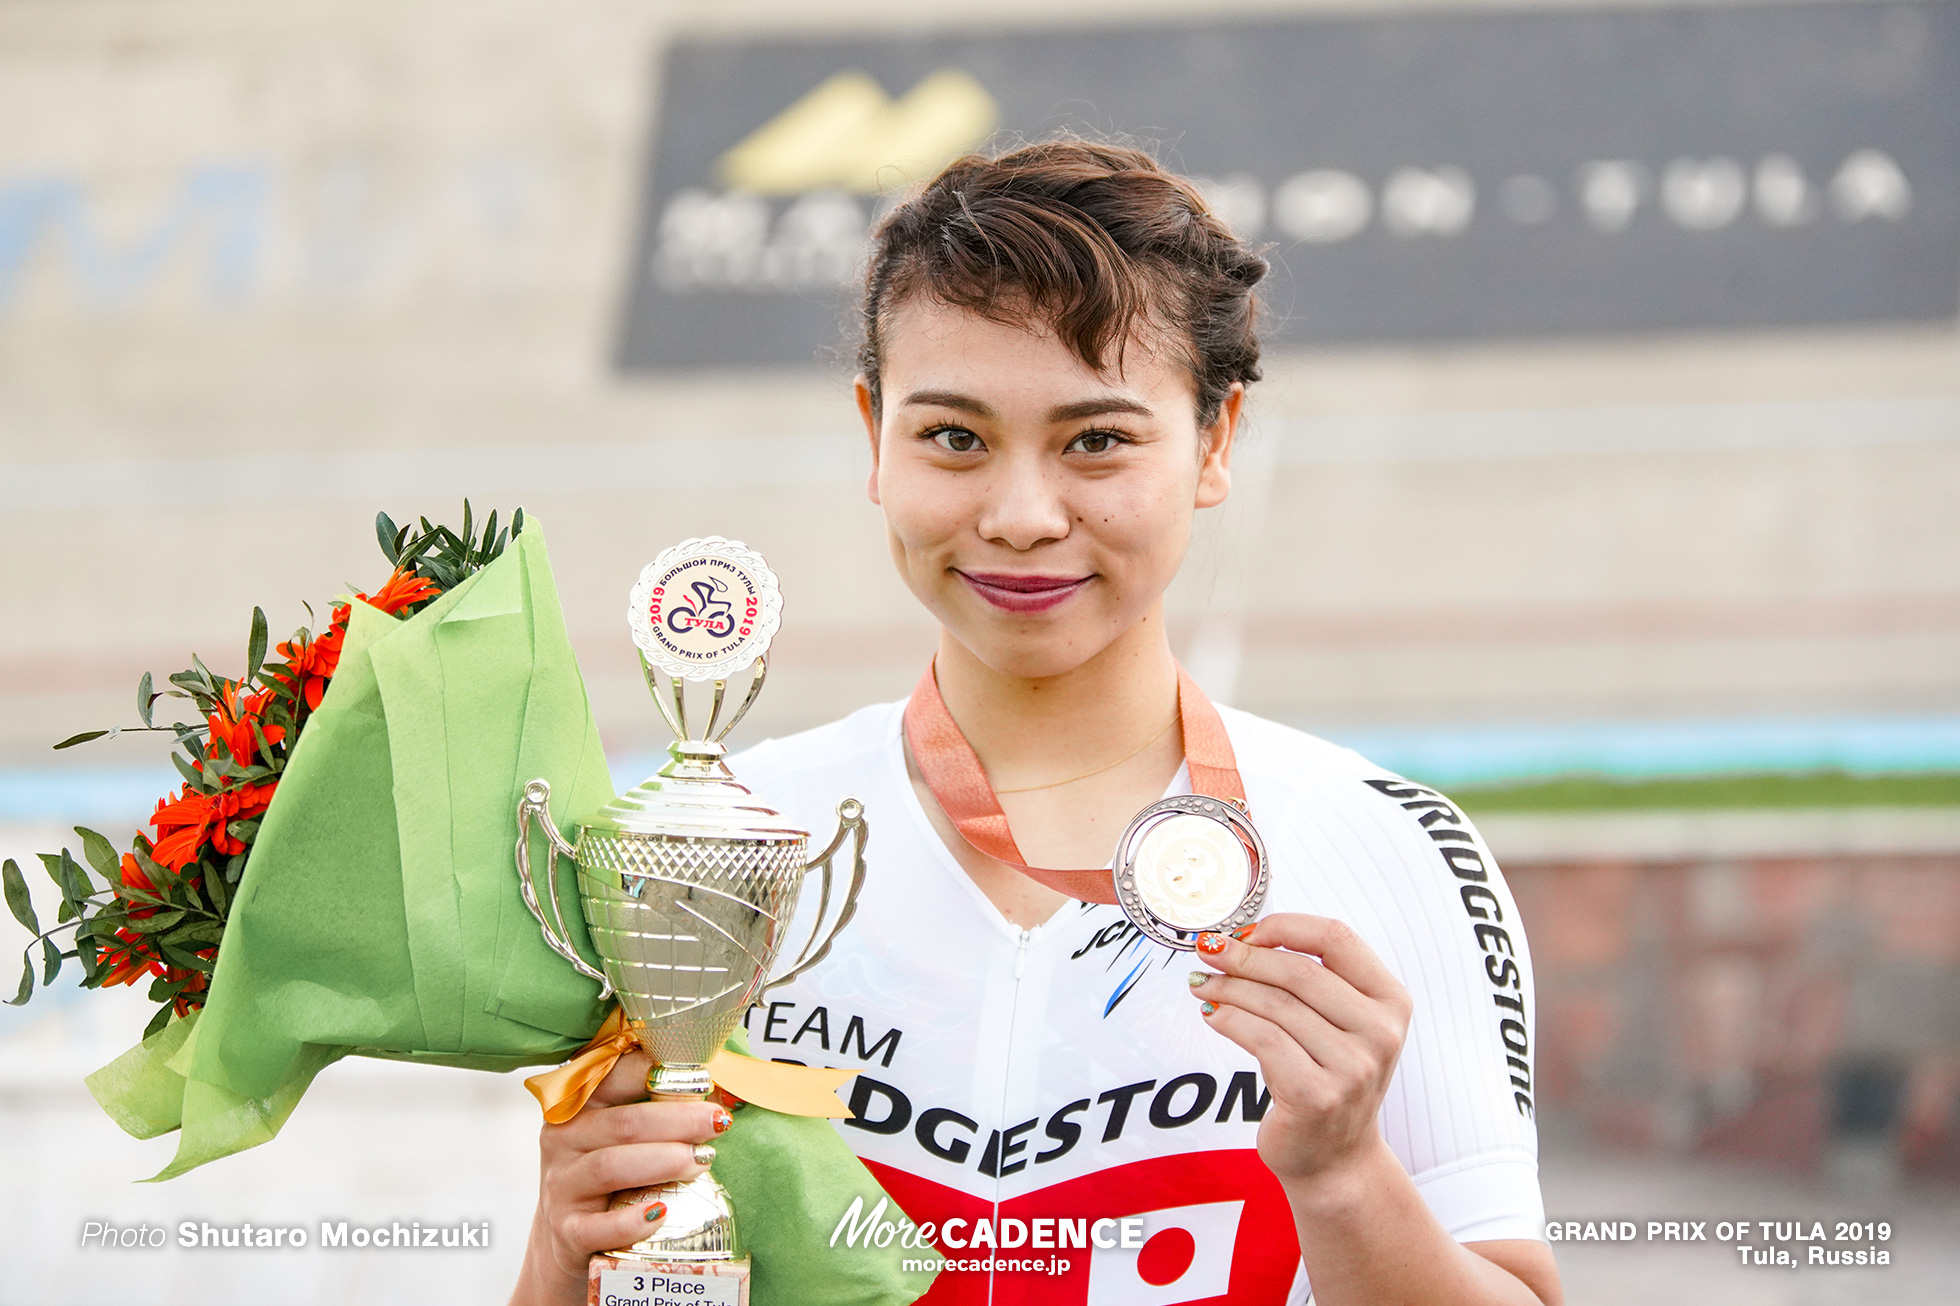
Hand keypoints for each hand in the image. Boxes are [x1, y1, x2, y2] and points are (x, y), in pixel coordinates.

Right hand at [509, 1049, 730, 1305]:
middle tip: (718, 1123)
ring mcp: (561, 1186)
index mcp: (577, 1106)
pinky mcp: (567, 1232)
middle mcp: (563, 1140)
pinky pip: (597, 1226)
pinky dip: (630, 1221)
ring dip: (663, 1162)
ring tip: (701, 1161)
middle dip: (678, 1120)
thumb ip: (653, 1110)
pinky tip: (661, 1212)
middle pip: (623, 1123)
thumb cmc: (606, 1174)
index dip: (661, 1075)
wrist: (564, 1239)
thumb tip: (714, 1101)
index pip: (614, 1077)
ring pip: (611, 1167)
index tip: (702, 1080)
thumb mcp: (617, 1135)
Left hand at [1189, 914, 1412, 1188]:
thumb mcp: (1339, 1024)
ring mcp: (1352, 1067)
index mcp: (1390, 1001)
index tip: (1247, 930)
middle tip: (1210, 951)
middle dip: (1244, 956)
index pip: (1337, 938)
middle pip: (1299, 971)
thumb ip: (1310, 979)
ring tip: (1203, 984)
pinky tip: (1213, 1015)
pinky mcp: (1317, 1096)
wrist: (1335, 1159)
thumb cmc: (1330, 1080)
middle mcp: (1380, 1033)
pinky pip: (1262, 1040)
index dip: (1285, 926)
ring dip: (1228, 988)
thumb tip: (1242, 938)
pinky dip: (1229, 1020)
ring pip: (1275, 1005)